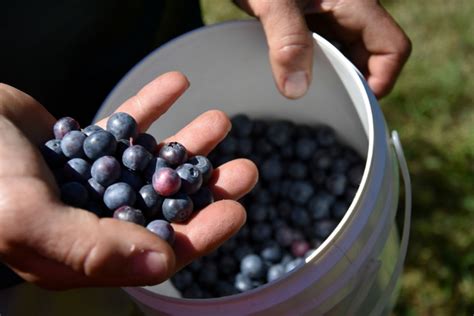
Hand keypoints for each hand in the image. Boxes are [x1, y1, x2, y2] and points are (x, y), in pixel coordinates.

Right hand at [0, 72, 257, 289]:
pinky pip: (125, 124)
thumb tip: (161, 264)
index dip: (201, 233)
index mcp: (84, 252)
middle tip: (246, 167)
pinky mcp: (86, 145)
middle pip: (165, 206)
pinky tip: (178, 83)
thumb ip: (94, 249)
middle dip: (206, 188)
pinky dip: (150, 106)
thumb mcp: (30, 219)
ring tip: (221, 121)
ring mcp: (91, 179)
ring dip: (186, 143)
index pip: (156, 250)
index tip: (238, 210)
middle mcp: (93, 218)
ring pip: (151, 164)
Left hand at [235, 0, 410, 98]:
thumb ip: (287, 41)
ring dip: (334, 77)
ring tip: (309, 94)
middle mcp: (350, 11)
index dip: (381, 81)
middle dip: (354, 84)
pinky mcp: (313, 21)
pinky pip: (327, 51)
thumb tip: (296, 90)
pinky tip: (295, 77)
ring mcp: (332, 17)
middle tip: (325, 105)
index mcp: (355, 3)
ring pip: (349, 56)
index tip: (351, 104)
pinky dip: (317, 68)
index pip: (392, 48)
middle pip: (372, 57)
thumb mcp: (273, 3)